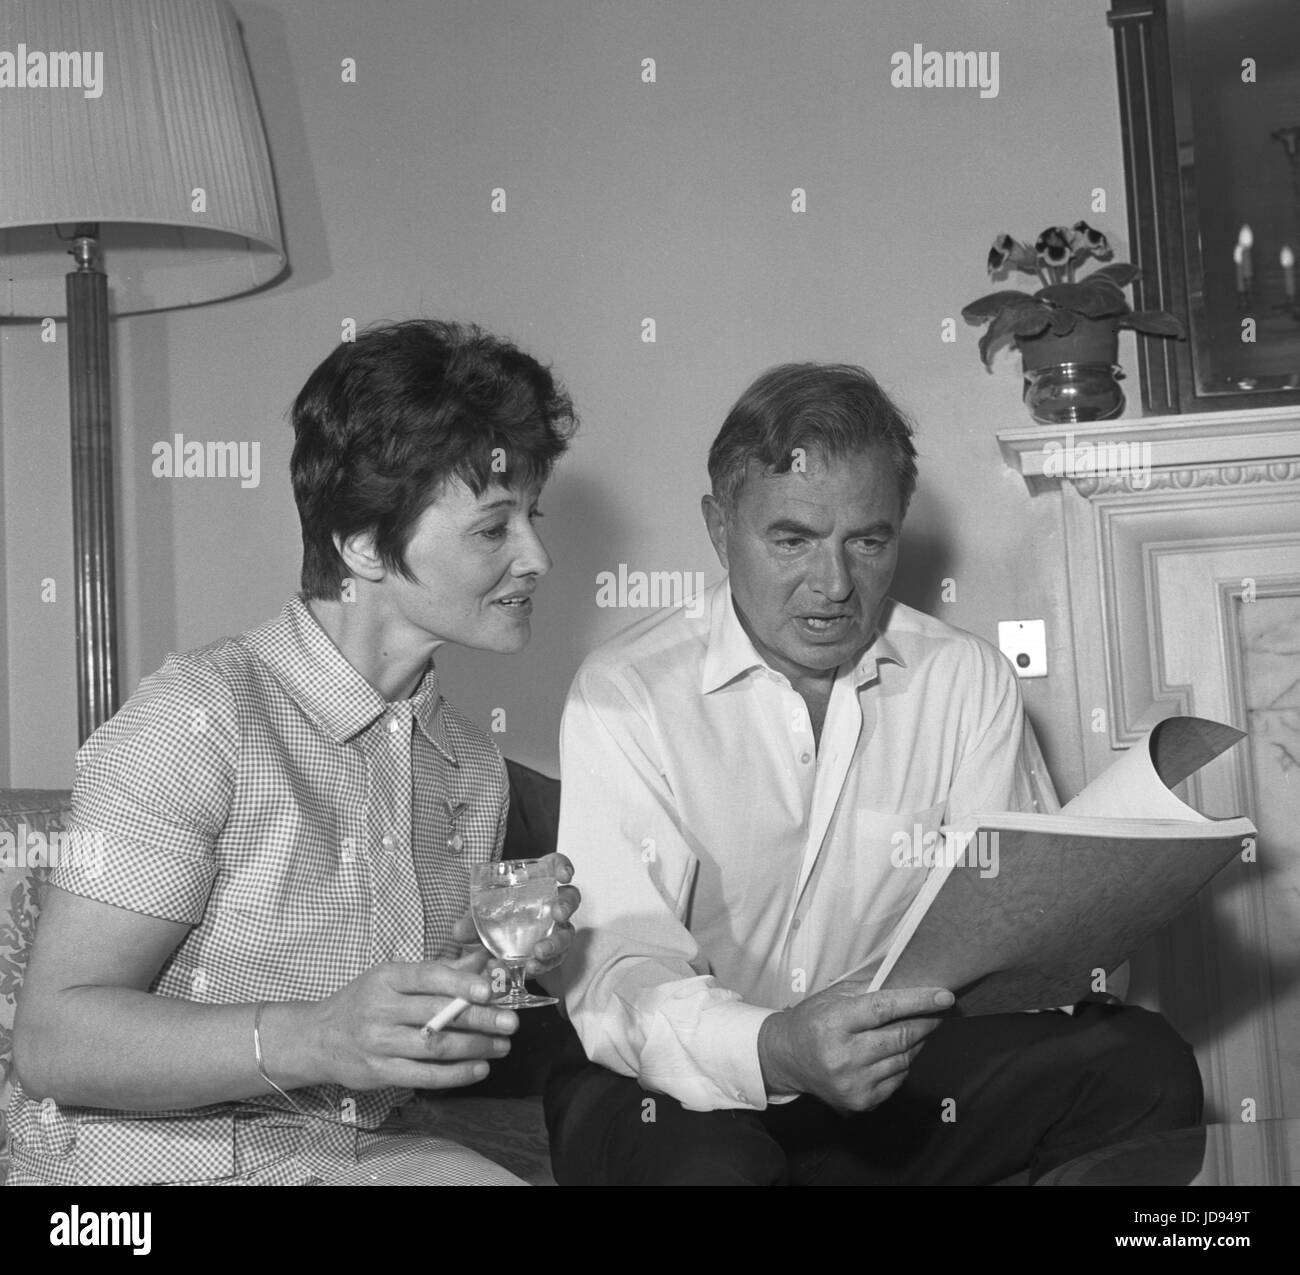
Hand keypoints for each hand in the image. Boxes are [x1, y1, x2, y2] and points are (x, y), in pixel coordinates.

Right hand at [304, 952, 519, 1091]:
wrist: (317, 1038)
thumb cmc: (363, 1002)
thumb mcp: (393, 978)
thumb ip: (438, 971)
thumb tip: (481, 960)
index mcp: (386, 978)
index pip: (427, 977)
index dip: (460, 983)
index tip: (489, 990)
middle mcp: (380, 1009)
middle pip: (436, 1014)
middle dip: (479, 1018)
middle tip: (510, 1022)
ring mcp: (378, 1043)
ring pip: (434, 1047)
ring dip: (474, 1047)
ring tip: (502, 1045)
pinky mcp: (379, 1073)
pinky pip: (423, 1076)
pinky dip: (455, 1074)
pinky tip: (479, 1069)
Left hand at [450, 853, 580, 978]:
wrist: (491, 950)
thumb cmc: (492, 920)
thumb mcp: (479, 919)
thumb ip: (471, 923)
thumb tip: (458, 931)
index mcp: (536, 882)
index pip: (555, 866)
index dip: (563, 866)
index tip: (564, 875)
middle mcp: (551, 903)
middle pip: (570, 897)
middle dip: (567, 905)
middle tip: (558, 914)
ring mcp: (555, 928)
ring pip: (567, 932)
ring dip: (556, 942)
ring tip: (539, 952)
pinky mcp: (553, 952)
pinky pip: (556, 958)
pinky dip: (543, 964)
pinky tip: (530, 968)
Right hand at [757, 983, 953, 1112]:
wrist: (786, 1057)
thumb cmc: (812, 1021)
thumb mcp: (832, 996)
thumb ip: (869, 989)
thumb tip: (909, 983)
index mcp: (833, 1023)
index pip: (883, 1009)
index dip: (917, 1001)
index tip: (944, 996)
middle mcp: (842, 1056)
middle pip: (899, 1037)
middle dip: (925, 1022)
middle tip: (937, 1011)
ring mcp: (852, 1082)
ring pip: (904, 1060)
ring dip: (916, 1043)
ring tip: (914, 1029)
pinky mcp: (860, 1101)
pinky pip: (897, 1079)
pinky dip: (903, 1063)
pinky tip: (894, 1052)